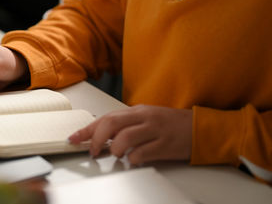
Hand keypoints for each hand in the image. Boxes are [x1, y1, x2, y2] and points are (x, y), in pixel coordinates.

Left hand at [68, 105, 192, 164]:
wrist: (198, 128)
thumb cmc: (168, 124)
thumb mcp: (145, 118)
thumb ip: (125, 125)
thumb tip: (99, 136)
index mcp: (136, 111)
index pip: (105, 117)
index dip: (86, 129)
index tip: (73, 139)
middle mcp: (144, 118)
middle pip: (111, 123)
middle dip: (96, 139)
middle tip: (94, 151)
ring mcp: (155, 130)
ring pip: (125, 138)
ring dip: (115, 150)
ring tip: (117, 155)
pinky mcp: (165, 145)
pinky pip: (142, 153)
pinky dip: (133, 159)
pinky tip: (135, 160)